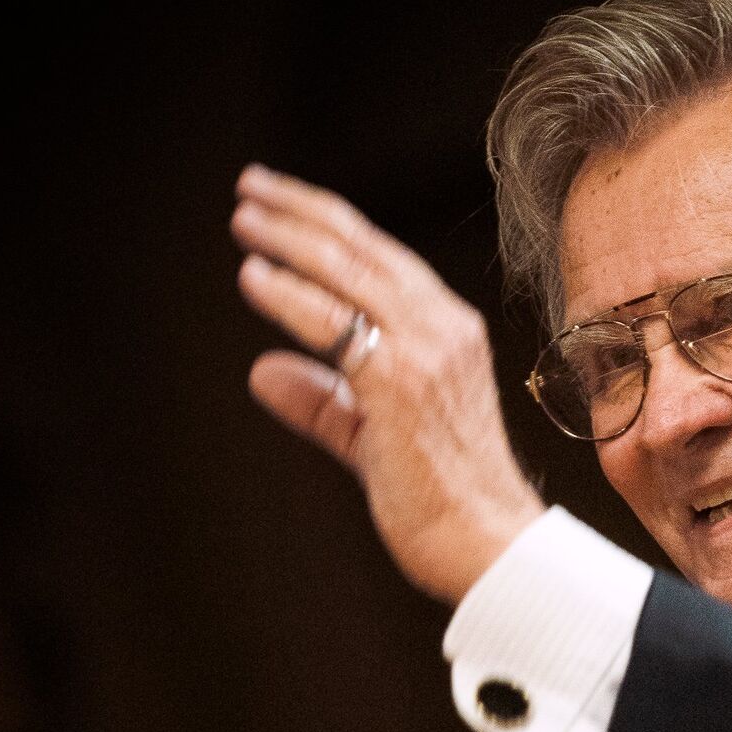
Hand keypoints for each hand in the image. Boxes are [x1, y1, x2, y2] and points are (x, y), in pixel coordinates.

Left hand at [231, 165, 544, 603]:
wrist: (489, 545)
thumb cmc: (443, 499)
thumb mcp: (373, 437)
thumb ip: (322, 402)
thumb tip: (264, 372)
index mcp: (448, 331)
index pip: (382, 257)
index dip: (328, 224)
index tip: (281, 204)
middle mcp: (443, 328)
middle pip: (363, 246)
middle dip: (301, 210)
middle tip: (249, 186)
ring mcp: (425, 351)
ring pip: (347, 270)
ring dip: (288, 239)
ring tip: (242, 217)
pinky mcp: (400, 382)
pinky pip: (334, 322)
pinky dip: (288, 295)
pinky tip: (252, 276)